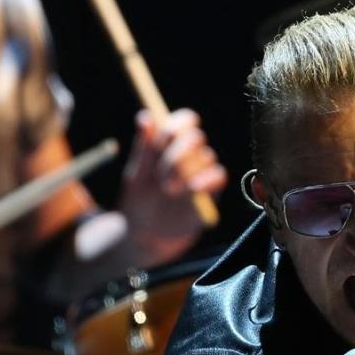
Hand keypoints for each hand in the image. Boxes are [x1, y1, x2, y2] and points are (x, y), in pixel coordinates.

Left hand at [117, 108, 227, 265]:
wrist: (145, 238)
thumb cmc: (138, 203)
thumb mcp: (136, 176)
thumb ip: (143, 148)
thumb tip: (146, 116)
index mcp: (169, 146)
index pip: (185, 121)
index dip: (180, 123)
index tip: (168, 134)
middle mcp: (188, 156)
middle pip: (195, 137)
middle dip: (178, 152)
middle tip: (162, 173)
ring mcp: (201, 174)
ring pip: (205, 156)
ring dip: (185, 170)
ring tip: (168, 190)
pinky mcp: (212, 193)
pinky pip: (218, 176)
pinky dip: (207, 179)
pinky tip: (193, 188)